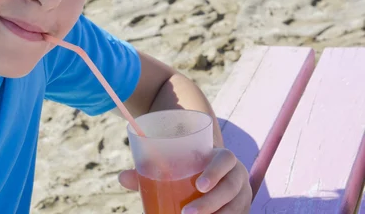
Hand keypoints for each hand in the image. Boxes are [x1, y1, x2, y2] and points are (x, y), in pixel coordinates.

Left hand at [119, 148, 251, 212]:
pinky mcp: (241, 210)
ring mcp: (242, 195)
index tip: (199, 185)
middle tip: (187, 213)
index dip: (215, 171)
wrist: (213, 174)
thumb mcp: (176, 165)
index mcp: (223, 157)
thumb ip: (151, 169)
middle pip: (230, 188)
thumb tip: (123, 177)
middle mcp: (237, 175)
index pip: (226, 160)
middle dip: (210, 203)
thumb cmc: (190, 167)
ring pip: (235, 208)